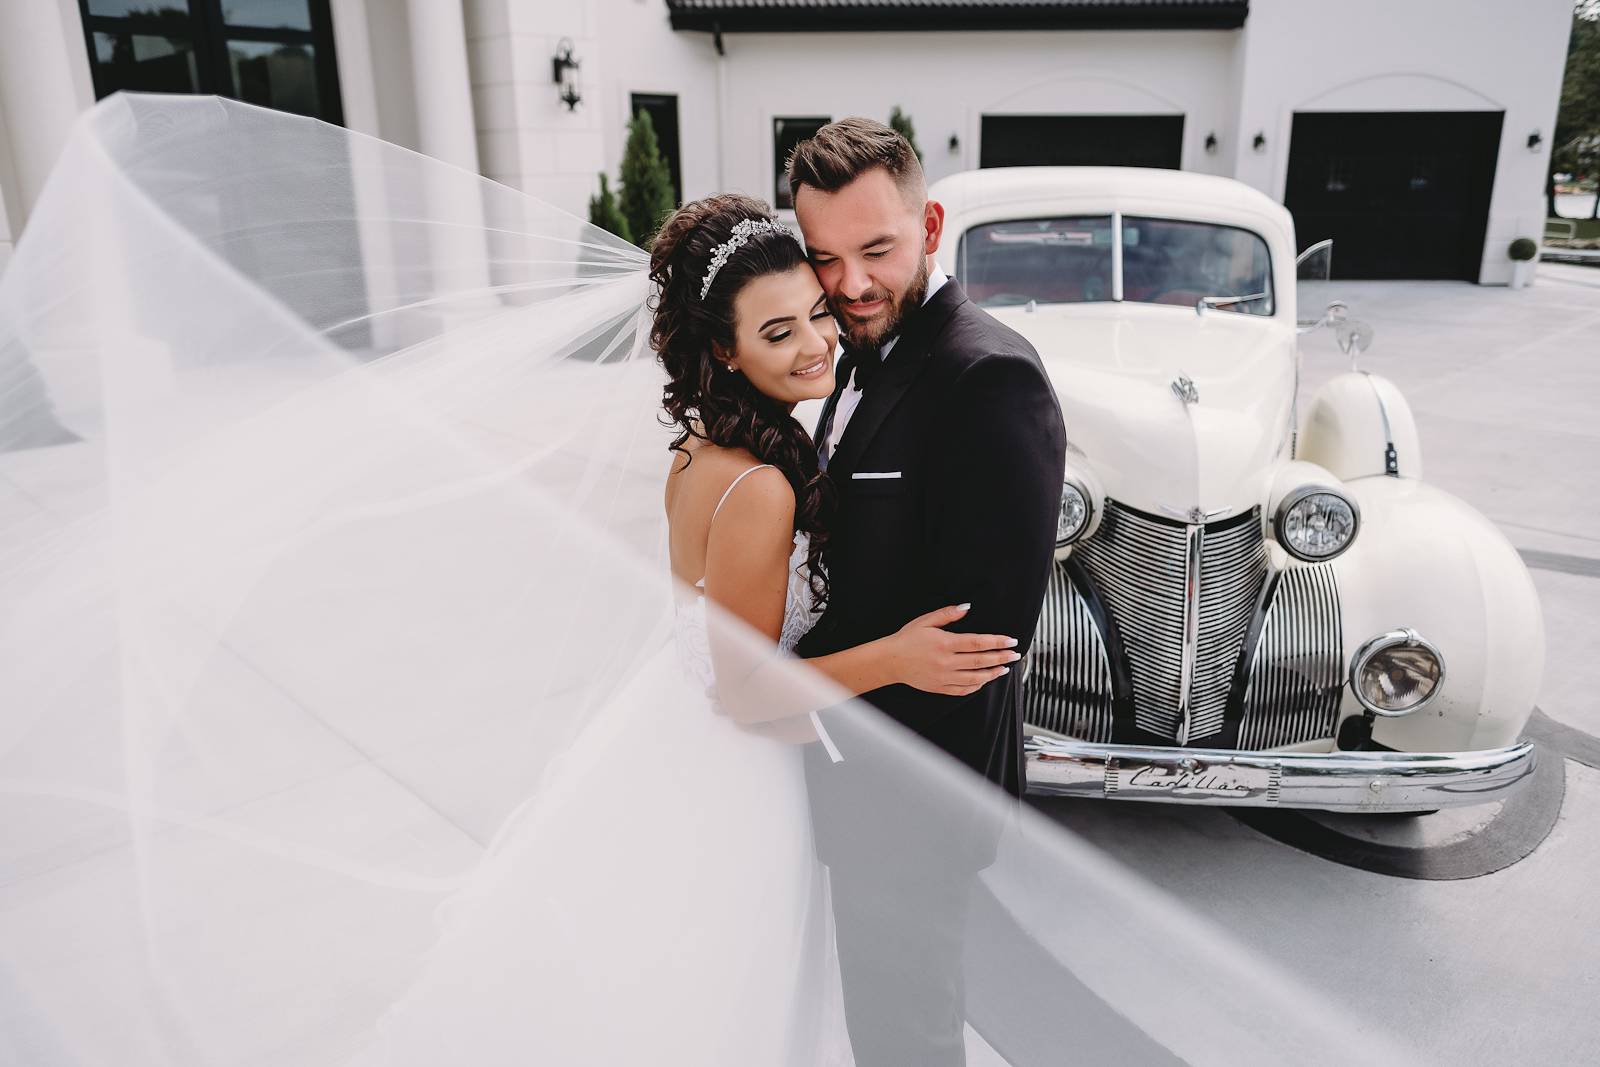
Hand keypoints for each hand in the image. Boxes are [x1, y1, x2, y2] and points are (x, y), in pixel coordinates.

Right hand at [887, 604, 1020, 695]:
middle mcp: (946, 662)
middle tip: (1014, 654)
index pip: (978, 642)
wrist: (890, 661)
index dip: (997, 642)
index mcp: (945, 643)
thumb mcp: (925, 621)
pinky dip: (976, 686)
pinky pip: (963, 690)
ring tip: (1003, 668)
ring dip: (993, 673)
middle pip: (981, 661)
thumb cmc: (906, 640)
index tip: (1010, 641)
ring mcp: (944, 677)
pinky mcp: (940, 687)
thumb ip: (947, 614)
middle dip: (1001, 657)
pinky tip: (984, 680)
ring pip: (975, 678)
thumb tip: (966, 608)